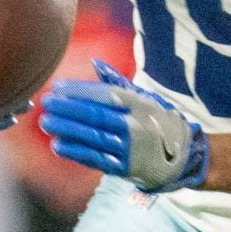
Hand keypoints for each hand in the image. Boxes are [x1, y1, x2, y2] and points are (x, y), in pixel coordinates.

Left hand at [39, 64, 206, 192]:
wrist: (184, 157)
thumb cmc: (158, 122)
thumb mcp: (144, 98)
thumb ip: (118, 83)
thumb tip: (96, 64)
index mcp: (139, 104)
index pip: (105, 95)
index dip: (80, 91)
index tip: (58, 87)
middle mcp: (135, 125)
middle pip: (96, 116)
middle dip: (68, 109)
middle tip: (47, 103)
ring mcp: (130, 148)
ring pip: (93, 137)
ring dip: (67, 130)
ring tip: (46, 122)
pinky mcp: (125, 167)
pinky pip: (96, 158)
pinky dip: (76, 152)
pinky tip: (58, 145)